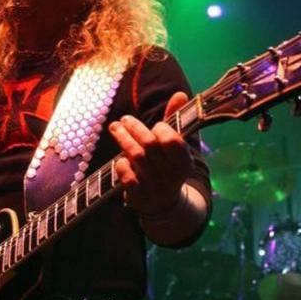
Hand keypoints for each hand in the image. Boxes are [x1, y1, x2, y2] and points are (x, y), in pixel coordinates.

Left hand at [109, 91, 192, 218]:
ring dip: (123, 139)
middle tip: (123, 120)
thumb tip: (180, 94)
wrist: (165, 205)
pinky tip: (119, 159)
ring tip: (115, 128)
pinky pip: (128, 178)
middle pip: (150, 145)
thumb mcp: (176, 147)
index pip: (173, 141)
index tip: (155, 126)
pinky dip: (122, 166)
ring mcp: (156, 188)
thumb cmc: (168, 166)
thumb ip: (176, 121)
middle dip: (135, 128)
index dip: (161, 129)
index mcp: (185, 163)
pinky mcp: (140, 198)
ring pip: (136, 157)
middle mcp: (172, 177)